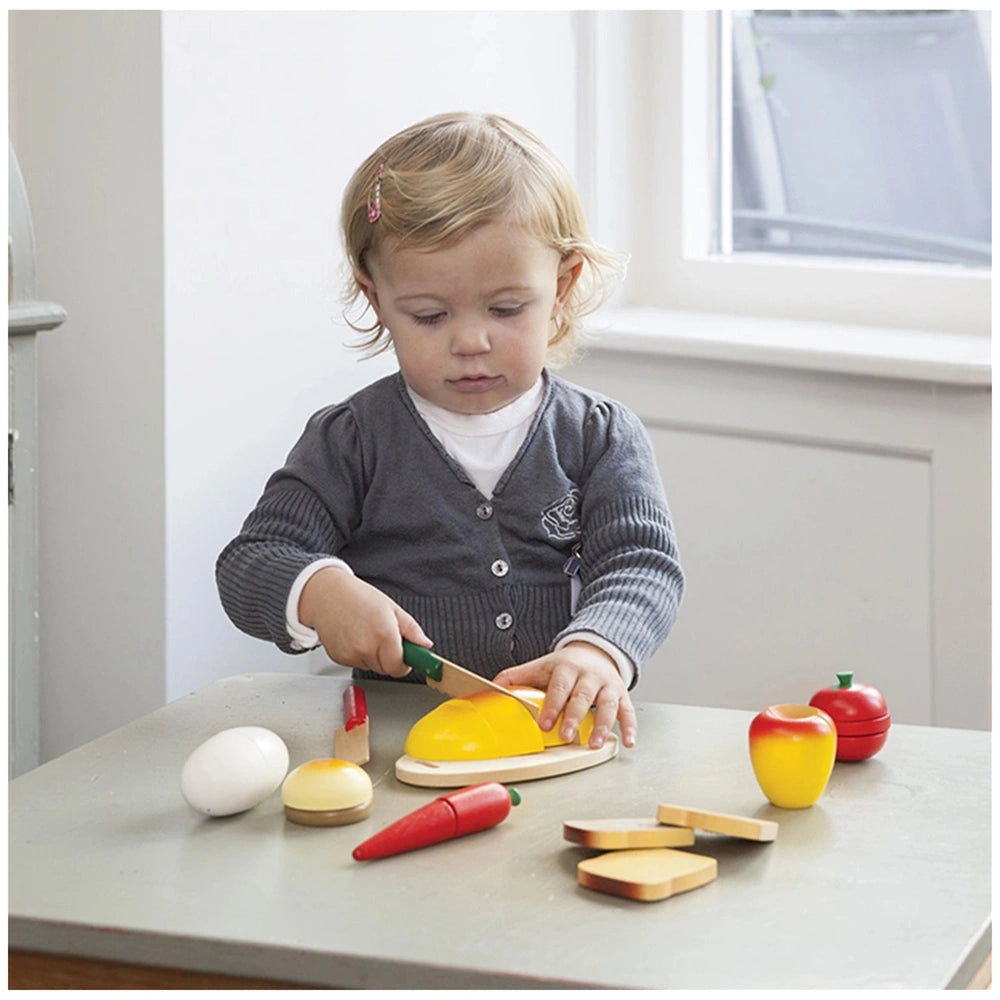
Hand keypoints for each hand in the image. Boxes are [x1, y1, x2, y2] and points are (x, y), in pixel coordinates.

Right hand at [298, 567, 430, 676]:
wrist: (326, 594)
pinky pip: (357, 663)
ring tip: (366, 633)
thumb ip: (411, 630)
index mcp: (384, 633)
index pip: (399, 667)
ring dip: (374, 656)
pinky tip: (354, 637)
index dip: (405, 664)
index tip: (408, 659)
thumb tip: (425, 644)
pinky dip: (359, 655)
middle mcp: (367, 647)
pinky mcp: (339, 658)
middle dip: (390, 658)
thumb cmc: (358, 597)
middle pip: (386, 669)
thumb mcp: (391, 608)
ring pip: (372, 666)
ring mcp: (351, 654)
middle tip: (385, 638)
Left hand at [493, 641, 636, 749]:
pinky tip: (628, 742)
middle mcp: (589, 676)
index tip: (545, 723)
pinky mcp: (622, 695)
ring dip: (602, 725)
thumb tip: (491, 687)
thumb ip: (517, 676)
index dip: (552, 704)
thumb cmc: (565, 665)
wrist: (596, 651)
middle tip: (567, 736)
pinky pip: (628, 711)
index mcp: (566, 668)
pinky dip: (630, 727)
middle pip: (582, 696)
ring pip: (607, 705)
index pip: (559, 686)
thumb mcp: (541, 666)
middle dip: (575, 717)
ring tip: (594, 744)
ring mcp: (607, 685)